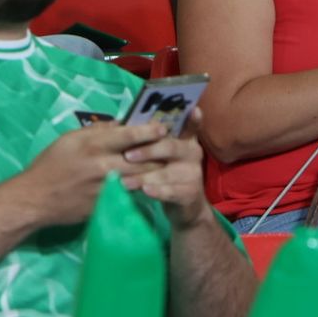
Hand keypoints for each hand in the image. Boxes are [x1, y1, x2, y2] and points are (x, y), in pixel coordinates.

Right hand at [21, 122, 166, 228]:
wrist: (35, 200)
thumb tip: (120, 124)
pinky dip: (139, 187)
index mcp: (94, 146)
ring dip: (154, 171)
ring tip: (165, 164)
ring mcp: (107, 189)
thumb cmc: (50, 164)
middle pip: (143, 159)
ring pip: (141, 178)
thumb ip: (96, 131)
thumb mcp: (69, 139)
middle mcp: (104, 167)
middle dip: (159, 153)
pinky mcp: (106, 205)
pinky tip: (148, 183)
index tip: (164, 127)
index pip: (129, 135)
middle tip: (172, 148)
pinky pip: (129, 194)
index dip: (150, 130)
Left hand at [122, 109, 208, 227]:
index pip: (191, 126)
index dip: (193, 119)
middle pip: (170, 147)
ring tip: (124, 181)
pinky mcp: (190, 194)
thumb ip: (153, 141)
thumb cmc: (167, 174)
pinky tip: (144, 191)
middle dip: (147, 151)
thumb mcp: (163, 156)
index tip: (194, 109)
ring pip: (166, 173)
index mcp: (186, 141)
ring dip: (143, 176)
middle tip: (127, 155)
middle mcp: (193, 154)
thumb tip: (123, 125)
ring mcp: (193, 174)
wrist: (186, 207)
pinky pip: (171, 192)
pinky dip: (157, 192)